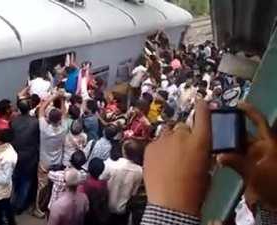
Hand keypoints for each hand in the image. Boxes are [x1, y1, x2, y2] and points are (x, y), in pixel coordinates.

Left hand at [143, 101, 210, 215]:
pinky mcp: (149, 146)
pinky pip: (156, 142)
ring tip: (170, 157)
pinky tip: (159, 162)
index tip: (201, 100)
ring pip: (168, 133)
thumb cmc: (195, 189)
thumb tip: (197, 148)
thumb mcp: (207, 169)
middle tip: (183, 151)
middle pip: (183, 127)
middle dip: (184, 135)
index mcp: (201, 140)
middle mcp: (182, 135)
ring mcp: (163, 139)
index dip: (202, 106)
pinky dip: (159, 149)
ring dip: (170, 141)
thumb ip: (202, 152)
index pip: (203, 115)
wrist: (171, 202)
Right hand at [218, 102, 276, 209]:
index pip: (259, 122)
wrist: (274, 204)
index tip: (238, 104)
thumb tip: (219, 156)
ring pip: (237, 146)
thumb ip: (237, 163)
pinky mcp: (247, 168)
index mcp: (268, 144)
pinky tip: (215, 154)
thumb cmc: (272, 185)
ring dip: (226, 144)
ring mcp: (254, 158)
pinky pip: (234, 158)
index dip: (250, 112)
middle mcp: (261, 148)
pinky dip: (226, 156)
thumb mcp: (255, 174)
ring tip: (211, 138)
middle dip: (230, 129)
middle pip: (244, 133)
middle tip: (215, 123)